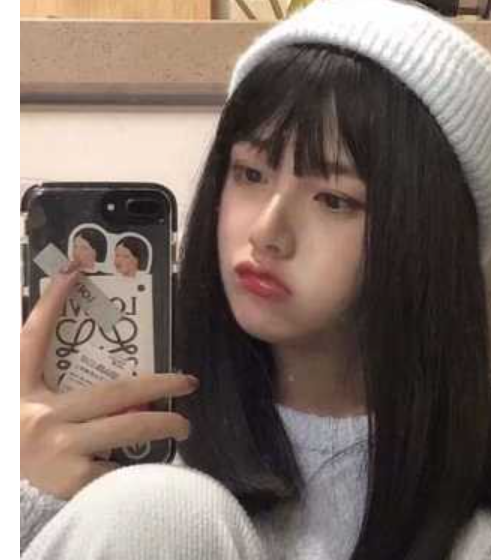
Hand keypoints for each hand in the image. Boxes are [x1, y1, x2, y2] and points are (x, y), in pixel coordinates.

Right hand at [20, 262, 198, 500]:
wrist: (3, 503)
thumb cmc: (16, 447)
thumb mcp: (21, 409)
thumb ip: (48, 385)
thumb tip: (106, 378)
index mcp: (21, 393)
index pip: (33, 339)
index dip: (51, 303)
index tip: (73, 272)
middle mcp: (40, 415)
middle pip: (114, 390)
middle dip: (159, 384)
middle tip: (188, 382)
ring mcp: (57, 449)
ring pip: (128, 425)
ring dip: (164, 423)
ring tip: (184, 426)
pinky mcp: (71, 481)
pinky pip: (119, 468)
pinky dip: (140, 468)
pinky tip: (157, 468)